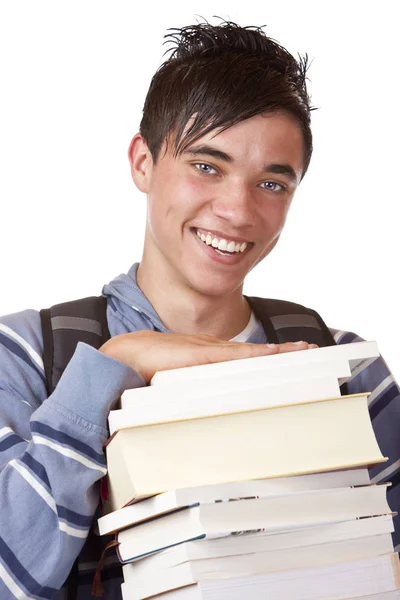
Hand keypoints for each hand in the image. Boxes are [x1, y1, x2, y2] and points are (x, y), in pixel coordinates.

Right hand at [100, 331, 317, 383]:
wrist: (125, 356)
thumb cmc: (147, 370)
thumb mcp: (178, 382)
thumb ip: (195, 390)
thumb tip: (210, 413)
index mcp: (208, 357)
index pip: (246, 357)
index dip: (269, 356)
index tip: (290, 357)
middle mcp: (213, 350)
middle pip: (256, 351)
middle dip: (284, 351)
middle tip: (310, 349)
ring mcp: (208, 349)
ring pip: (252, 350)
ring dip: (279, 351)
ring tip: (303, 350)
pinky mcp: (201, 353)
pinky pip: (235, 354)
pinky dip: (257, 354)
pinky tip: (274, 354)